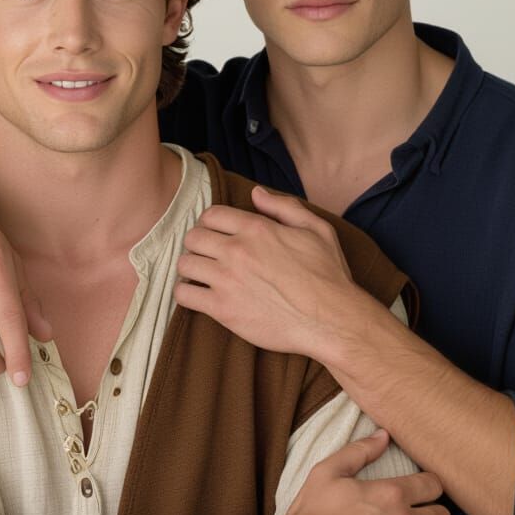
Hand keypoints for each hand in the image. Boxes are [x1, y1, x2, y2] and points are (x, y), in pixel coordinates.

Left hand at [175, 186, 361, 357]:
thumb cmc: (328, 276)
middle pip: (193, 237)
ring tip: (204, 276)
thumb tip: (256, 193)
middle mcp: (237, 251)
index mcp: (256, 229)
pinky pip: (184, 294)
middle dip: (199, 245)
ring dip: (192, 268)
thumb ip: (284, 207)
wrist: (331, 320)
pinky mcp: (222, 309)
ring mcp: (227, 280)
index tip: (218, 236)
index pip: (211, 215)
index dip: (212, 224)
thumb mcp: (317, 229)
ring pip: (184, 264)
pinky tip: (200, 296)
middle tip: (210, 257)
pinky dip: (186, 293)